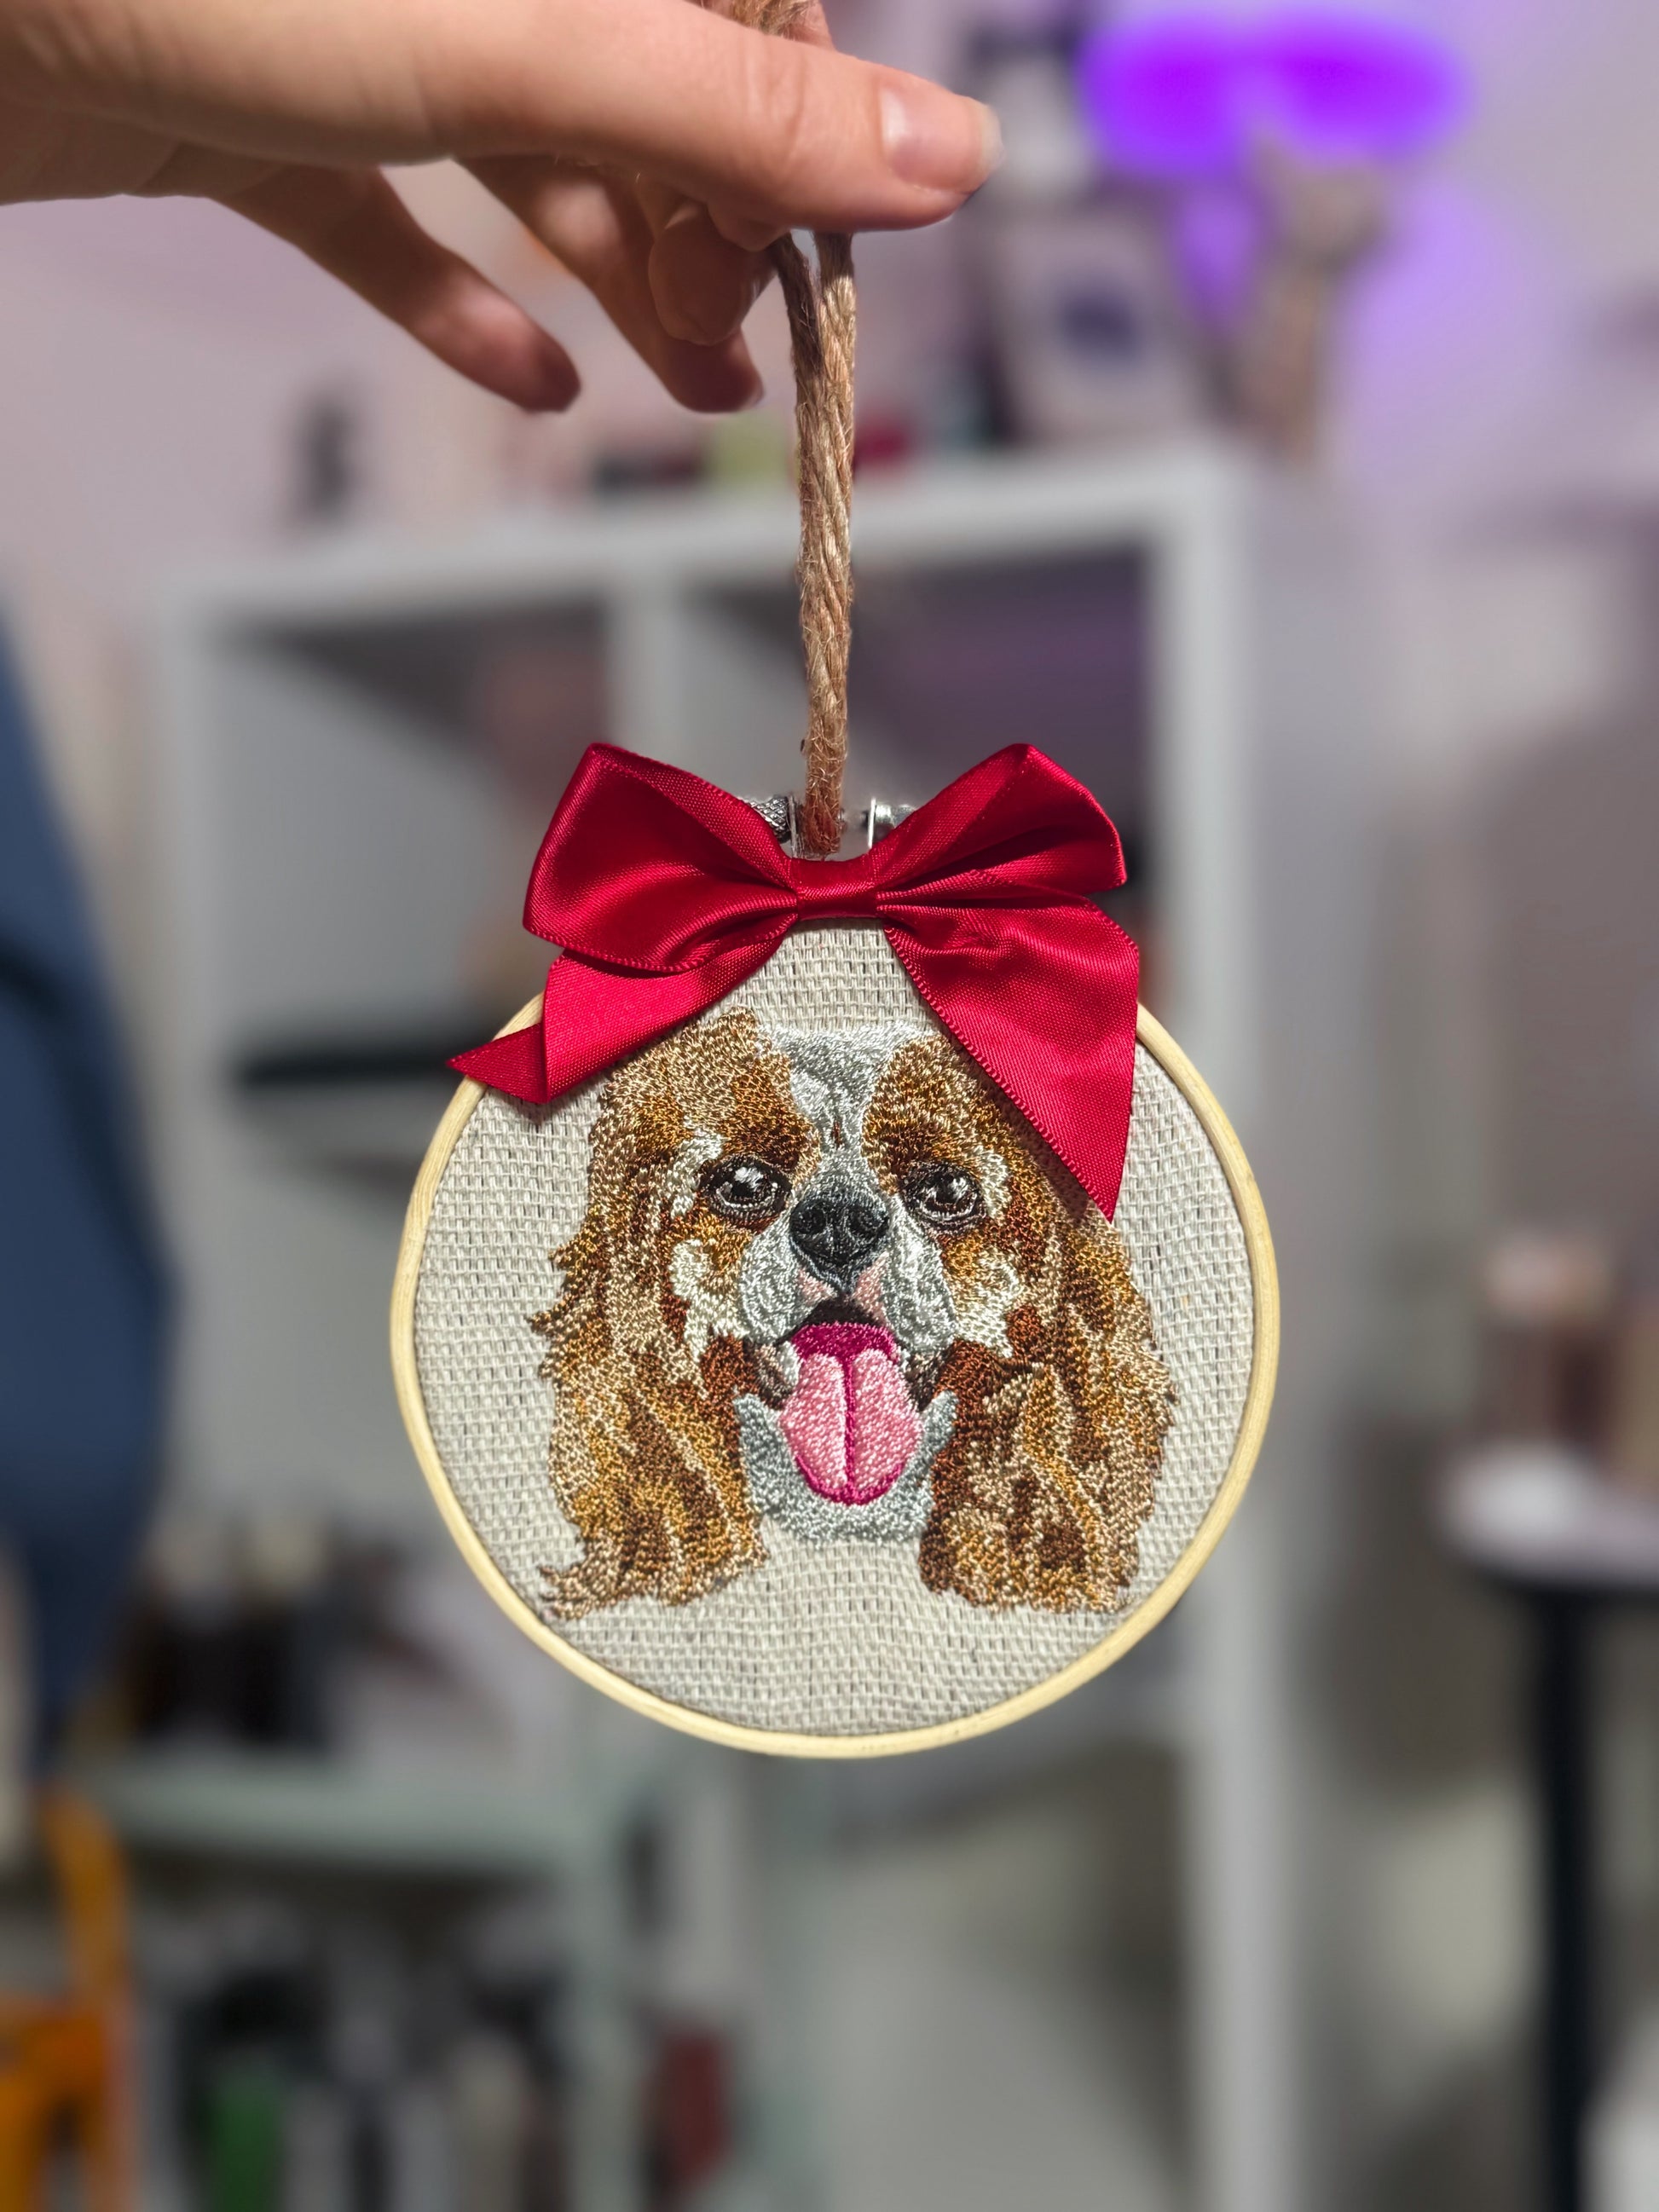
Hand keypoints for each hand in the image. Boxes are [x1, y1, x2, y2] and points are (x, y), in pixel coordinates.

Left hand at [0, 0, 998, 411]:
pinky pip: (379, 211)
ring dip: (610, 277)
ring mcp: (345, 22)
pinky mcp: (245, 101)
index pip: (735, 4)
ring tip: (680, 389)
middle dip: (701, 226)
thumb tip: (949, 155)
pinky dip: (455, 300)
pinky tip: (529, 380)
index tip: (820, 261)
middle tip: (741, 353)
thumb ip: (724, 106)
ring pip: (521, 152)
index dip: (791, 132)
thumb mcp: (511, 36)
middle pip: (633, 82)